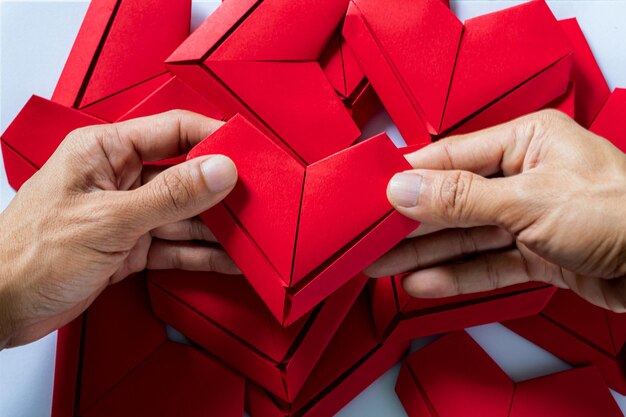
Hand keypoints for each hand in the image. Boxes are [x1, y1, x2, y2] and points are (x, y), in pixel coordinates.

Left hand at [0, 110, 238, 347]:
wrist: (0, 309)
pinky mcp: (131, 247)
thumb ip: (169, 196)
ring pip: (185, 214)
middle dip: (222, 190)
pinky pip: (176, 246)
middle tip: (260, 199)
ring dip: (218, 227)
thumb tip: (219, 171)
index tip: (249, 154)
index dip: (214, 139)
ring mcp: (127, 215)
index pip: (173, 131)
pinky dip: (202, 254)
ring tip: (255, 234)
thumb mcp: (109, 220)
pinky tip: (230, 258)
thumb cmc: (29, 256)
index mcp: (104, 152)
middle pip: (185, 175)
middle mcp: (119, 179)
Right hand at [366, 110, 625, 311]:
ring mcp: (531, 218)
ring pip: (467, 236)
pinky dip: (458, 275)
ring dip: (426, 253)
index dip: (410, 176)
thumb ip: (462, 199)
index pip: (451, 156)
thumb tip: (405, 189)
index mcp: (527, 141)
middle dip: (412, 221)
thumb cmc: (623, 214)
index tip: (373, 192)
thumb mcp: (530, 200)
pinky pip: (488, 264)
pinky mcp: (538, 254)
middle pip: (455, 199)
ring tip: (384, 264)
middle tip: (372, 235)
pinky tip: (424, 281)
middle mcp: (526, 176)